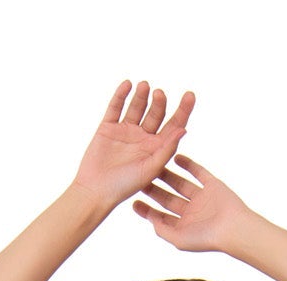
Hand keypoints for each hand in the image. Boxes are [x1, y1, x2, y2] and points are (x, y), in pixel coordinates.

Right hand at [72, 79, 194, 212]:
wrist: (96, 190)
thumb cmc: (125, 186)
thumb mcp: (150, 169)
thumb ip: (166, 149)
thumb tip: (183, 130)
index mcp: (156, 148)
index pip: (174, 125)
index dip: (183, 110)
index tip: (190, 95)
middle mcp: (143, 137)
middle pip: (156, 113)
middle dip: (159, 103)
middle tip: (159, 95)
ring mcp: (126, 131)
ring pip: (137, 107)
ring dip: (142, 95)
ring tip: (145, 86)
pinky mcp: (108, 127)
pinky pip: (116, 107)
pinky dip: (121, 95)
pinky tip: (127, 84)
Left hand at [131, 154, 253, 253]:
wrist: (233, 227)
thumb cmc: (208, 238)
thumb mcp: (179, 239)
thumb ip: (163, 230)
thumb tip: (151, 221)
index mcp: (184, 227)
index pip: (162, 217)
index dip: (147, 211)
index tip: (134, 202)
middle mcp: (192, 212)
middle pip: (168, 199)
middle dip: (154, 190)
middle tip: (140, 179)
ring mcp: (202, 198)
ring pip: (180, 184)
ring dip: (167, 175)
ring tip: (154, 164)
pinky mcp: (213, 185)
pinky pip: (198, 172)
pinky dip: (188, 164)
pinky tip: (176, 156)